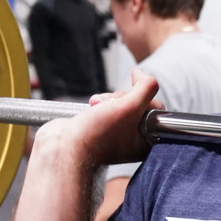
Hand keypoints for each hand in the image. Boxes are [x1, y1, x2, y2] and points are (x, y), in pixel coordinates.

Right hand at [32, 74, 160, 170]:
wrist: (64, 146)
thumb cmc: (97, 135)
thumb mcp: (130, 107)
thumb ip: (145, 88)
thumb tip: (143, 75)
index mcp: (147, 141)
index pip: (156, 108)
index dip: (142, 99)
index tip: (129, 102)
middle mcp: (134, 138)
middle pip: (137, 102)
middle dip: (121, 98)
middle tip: (109, 108)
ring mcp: (117, 133)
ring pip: (121, 101)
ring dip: (108, 99)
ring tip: (96, 108)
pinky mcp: (102, 126)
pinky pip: (108, 105)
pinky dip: (100, 103)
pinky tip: (92, 108)